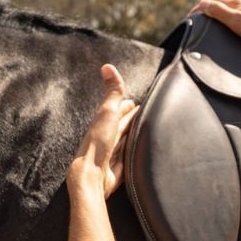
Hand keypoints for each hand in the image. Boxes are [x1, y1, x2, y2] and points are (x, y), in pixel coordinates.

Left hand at [69, 65, 139, 198]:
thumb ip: (113, 92)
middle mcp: (108, 136)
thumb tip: (107, 66)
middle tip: (148, 116)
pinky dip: (135, 153)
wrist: (92, 175)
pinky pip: (129, 158)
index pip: (120, 110)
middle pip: (124, 125)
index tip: (139, 102)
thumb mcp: (108, 112)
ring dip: (135, 136)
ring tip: (148, 133)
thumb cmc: (99, 142)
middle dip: (134, 120)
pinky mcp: (119, 168)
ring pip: (127, 141)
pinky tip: (141, 154)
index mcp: (104, 121)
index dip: (129, 105)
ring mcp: (113, 152)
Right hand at [188, 0, 240, 50]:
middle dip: (206, 12)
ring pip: (229, 12)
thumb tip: (202, 5)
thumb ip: (218, 11)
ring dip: (217, 17)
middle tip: (197, 25)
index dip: (197, 9)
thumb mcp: (235, 20)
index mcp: (236, 2)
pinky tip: (231, 32)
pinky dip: (228, 23)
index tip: (189, 21)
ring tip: (211, 28)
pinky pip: (238, 18)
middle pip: (219, 5)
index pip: (210, 1)